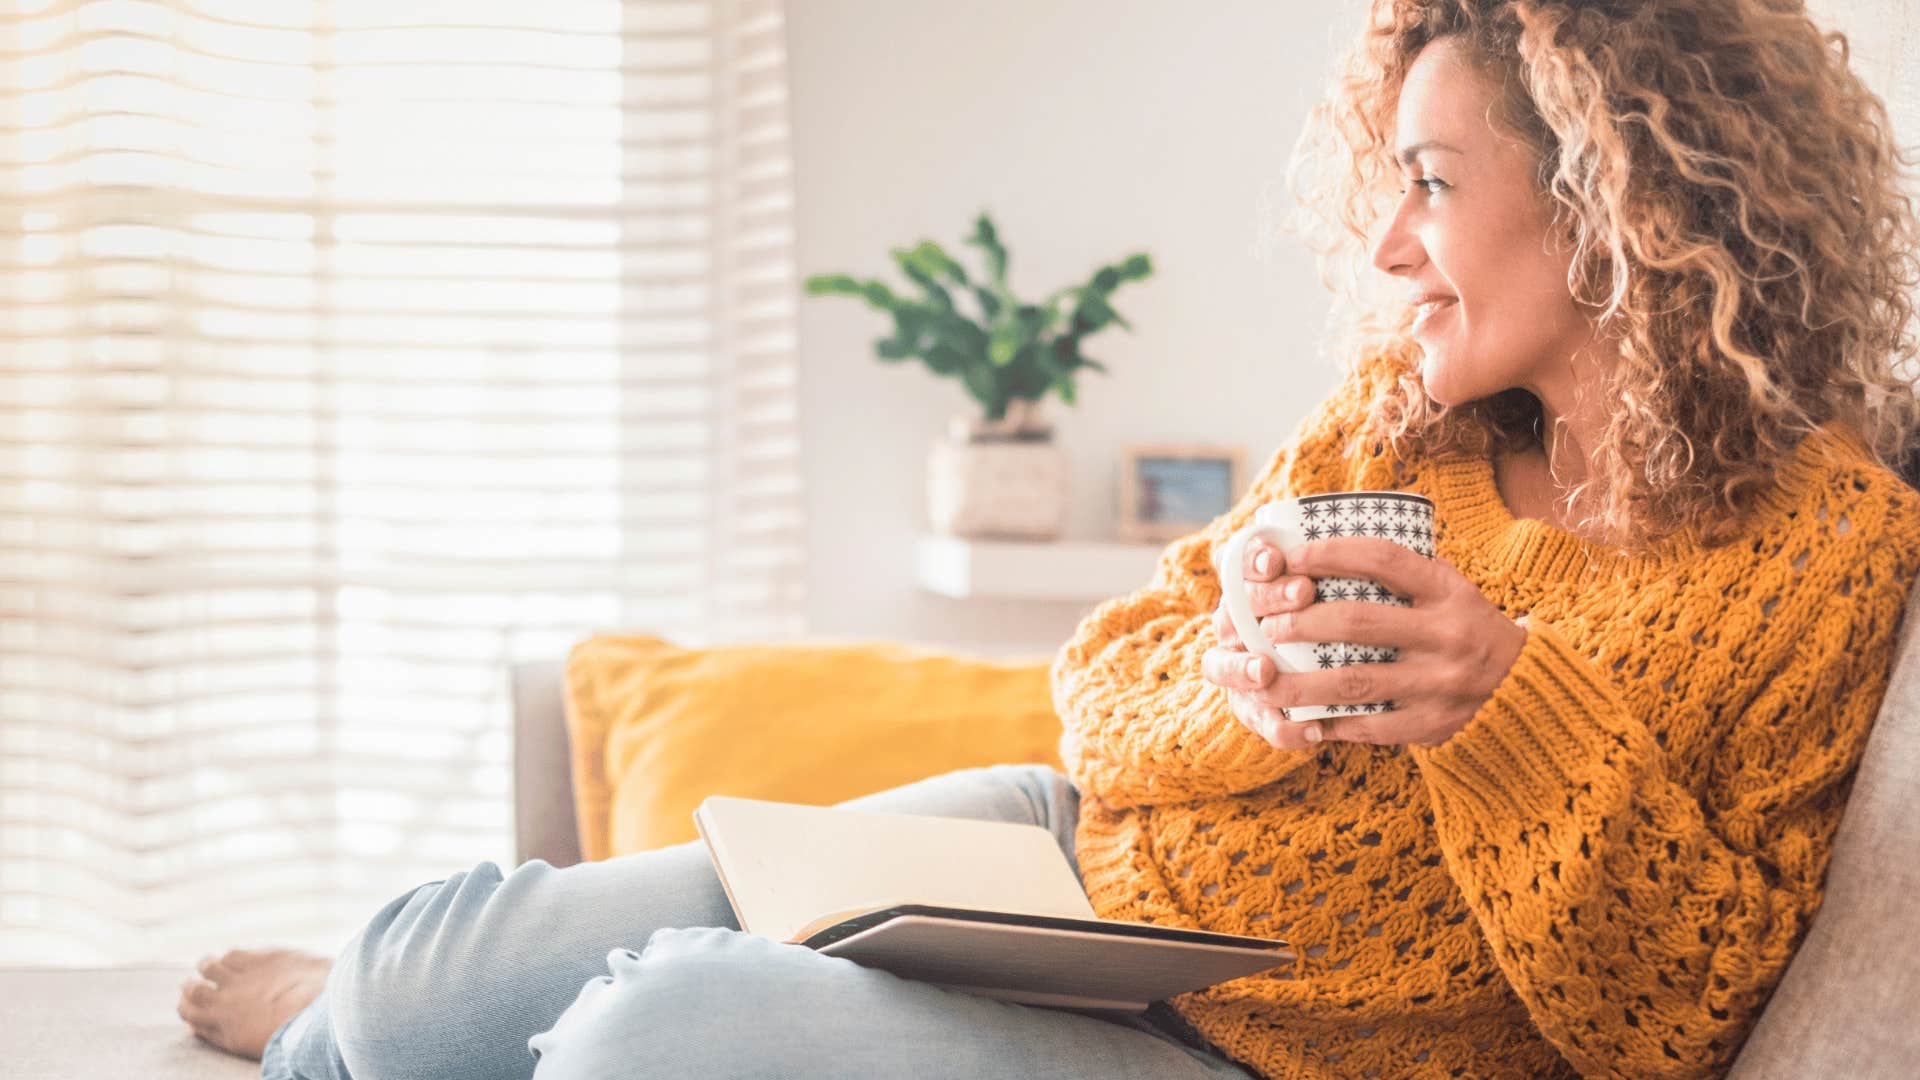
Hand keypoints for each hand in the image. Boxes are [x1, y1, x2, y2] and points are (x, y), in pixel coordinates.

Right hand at [1202, 539, 1326, 748]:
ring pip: (1223, 668)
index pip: (1238, 567)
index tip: (1277, 556)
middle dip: (1264, 601)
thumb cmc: (1345, 617)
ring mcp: (1240, 672)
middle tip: (1302, 591)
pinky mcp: (1257, 712)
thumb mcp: (1343, 587)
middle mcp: (1235, 629)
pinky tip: (1313, 730)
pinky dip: (1284, 729)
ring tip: (1264, 669)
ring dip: (1243, 667)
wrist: (1342, 676)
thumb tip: (1371, 526)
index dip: (1251, 562)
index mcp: (1249, 592)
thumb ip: (1346, 560)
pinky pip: (1264, 724)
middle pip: (1231, 612)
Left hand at [1249, 535, 1528, 747]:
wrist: (1526, 684)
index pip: (1383, 558)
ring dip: (1300, 682)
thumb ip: (1405, 571)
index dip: (1331, 553)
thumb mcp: (1451, 587)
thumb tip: (1326, 541)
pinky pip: (1371, 726)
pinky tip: (1302, 717)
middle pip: (1358, 622)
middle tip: (1268, 626)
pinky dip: (1332, 721)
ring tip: (1265, 679)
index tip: (1290, 557)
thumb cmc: (1467, 626)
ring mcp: (1441, 683)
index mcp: (1448, 591)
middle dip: (1302, 622)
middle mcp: (1447, 634)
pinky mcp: (1434, 724)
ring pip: (1355, 682)